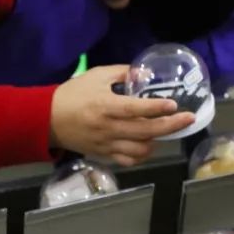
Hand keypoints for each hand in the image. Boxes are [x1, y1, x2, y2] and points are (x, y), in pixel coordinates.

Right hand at [50, 65, 194, 166]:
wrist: (46, 120)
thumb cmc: (72, 94)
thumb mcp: (96, 76)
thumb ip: (121, 73)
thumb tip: (145, 73)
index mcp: (105, 106)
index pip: (135, 110)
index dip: (156, 108)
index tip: (174, 105)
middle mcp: (108, 128)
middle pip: (145, 131)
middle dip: (171, 126)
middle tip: (188, 118)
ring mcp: (106, 144)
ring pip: (140, 149)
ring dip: (157, 141)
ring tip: (167, 129)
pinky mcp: (103, 154)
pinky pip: (128, 160)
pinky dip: (142, 155)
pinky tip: (149, 144)